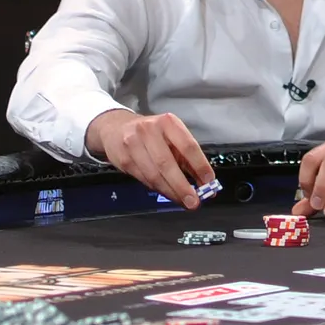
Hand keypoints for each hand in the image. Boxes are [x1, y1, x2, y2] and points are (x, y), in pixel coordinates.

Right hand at [88, 111, 214, 209]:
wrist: (116, 128)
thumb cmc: (151, 134)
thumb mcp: (172, 137)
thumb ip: (188, 158)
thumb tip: (205, 183)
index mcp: (168, 123)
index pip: (188, 146)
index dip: (200, 166)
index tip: (209, 182)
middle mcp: (149, 130)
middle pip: (167, 164)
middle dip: (182, 186)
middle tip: (193, 201)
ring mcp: (133, 144)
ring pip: (154, 175)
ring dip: (170, 192)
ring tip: (182, 201)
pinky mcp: (123, 158)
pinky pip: (144, 179)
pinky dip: (158, 189)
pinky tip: (167, 192)